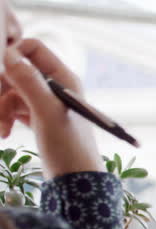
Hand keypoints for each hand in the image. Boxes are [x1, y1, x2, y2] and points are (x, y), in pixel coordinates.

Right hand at [0, 38, 102, 177]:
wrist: (75, 180)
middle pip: (15, 70)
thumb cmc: (68, 146)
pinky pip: (11, 108)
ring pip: (9, 91)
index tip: (1, 72)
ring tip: (1, 130)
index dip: (13, 55)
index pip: (33, 48)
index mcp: (64, 78)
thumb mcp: (46, 112)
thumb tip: (9, 54)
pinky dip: (4, 118)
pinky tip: (4, 134)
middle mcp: (55, 86)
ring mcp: (45, 102)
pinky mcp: (36, 118)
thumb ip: (29, 82)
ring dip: (0, 108)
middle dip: (1, 89)